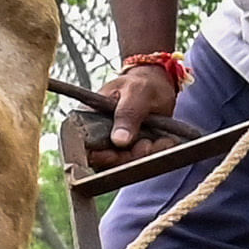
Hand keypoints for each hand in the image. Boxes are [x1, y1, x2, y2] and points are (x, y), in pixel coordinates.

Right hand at [72, 50, 186, 167]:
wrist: (159, 88)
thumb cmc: (143, 84)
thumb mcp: (136, 92)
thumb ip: (127, 114)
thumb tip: (119, 141)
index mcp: (89, 117)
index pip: (83, 145)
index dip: (98, 155)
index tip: (115, 154)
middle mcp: (99, 135)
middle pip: (106, 160)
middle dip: (129, 157)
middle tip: (147, 144)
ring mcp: (115, 145)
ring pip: (124, 164)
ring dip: (145, 156)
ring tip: (161, 141)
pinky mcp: (130, 151)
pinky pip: (140, 161)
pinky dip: (154, 155)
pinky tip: (164, 142)